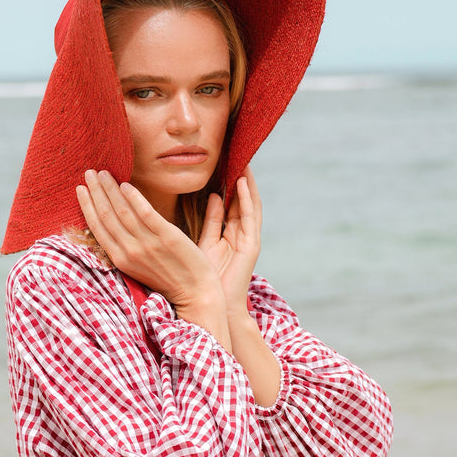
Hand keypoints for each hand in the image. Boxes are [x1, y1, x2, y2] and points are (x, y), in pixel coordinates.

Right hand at [75, 171, 227, 336]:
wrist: (196, 296)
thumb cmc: (170, 281)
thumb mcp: (140, 268)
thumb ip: (127, 248)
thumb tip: (116, 226)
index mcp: (121, 260)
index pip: (97, 228)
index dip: (87, 206)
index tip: (80, 188)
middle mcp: (130, 252)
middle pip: (106, 215)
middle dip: (95, 191)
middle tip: (89, 171)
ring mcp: (148, 244)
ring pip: (122, 211)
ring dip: (110, 189)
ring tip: (104, 172)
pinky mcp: (168, 237)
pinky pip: (146, 213)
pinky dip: (134, 198)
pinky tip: (126, 184)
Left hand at [197, 170, 262, 316]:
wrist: (212, 304)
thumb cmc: (206, 277)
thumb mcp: (206, 242)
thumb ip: (212, 220)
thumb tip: (213, 196)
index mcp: (232, 232)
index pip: (234, 201)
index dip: (231, 181)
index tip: (226, 159)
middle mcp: (243, 233)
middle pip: (245, 199)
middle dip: (242, 177)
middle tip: (238, 152)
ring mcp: (249, 239)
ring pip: (251, 204)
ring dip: (248, 183)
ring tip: (244, 160)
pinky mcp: (251, 246)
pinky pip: (250, 217)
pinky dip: (247, 199)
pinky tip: (243, 182)